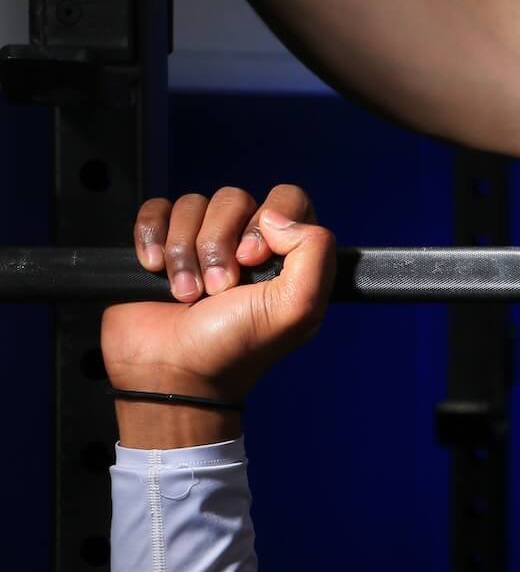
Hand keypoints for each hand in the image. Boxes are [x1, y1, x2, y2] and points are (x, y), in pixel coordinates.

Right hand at [102, 184, 333, 404]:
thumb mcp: (296, 309)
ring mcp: (203, 244)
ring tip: (186, 294)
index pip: (289, 200)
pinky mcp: (162, 245)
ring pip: (193, 205)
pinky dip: (153, 236)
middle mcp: (248, 246)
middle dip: (218, 244)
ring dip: (185, 252)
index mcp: (289, 258)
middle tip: (217, 289)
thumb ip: (314, 253)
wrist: (170, 373)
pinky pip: (157, 210)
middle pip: (234, 199)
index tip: (251, 260)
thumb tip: (278, 217)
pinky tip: (154, 269)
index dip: (267, 221)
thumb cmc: (234, 349)